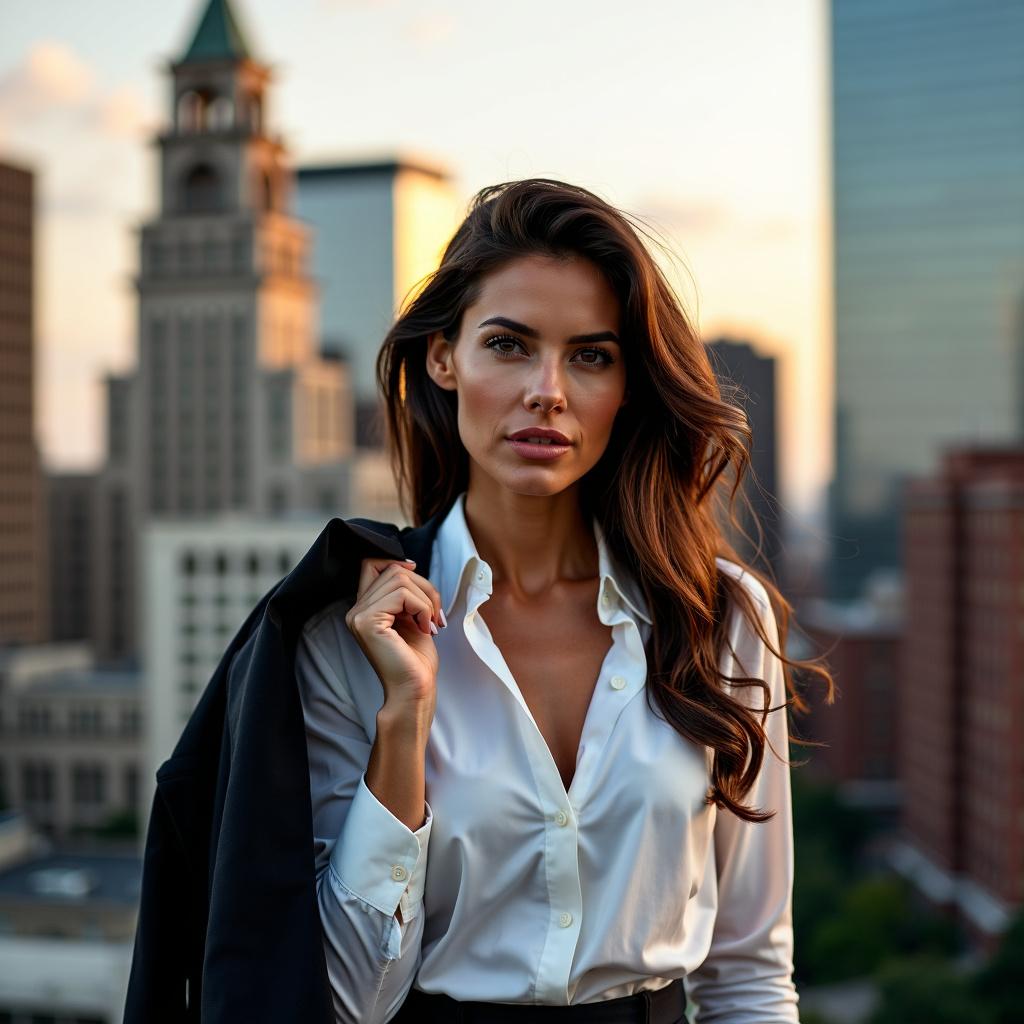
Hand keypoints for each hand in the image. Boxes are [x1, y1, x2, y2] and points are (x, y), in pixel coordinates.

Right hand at [344, 557, 442, 712]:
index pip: (371, 564)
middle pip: (393, 569)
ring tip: (429, 624)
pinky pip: (402, 594)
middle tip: (434, 615)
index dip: (396, 562)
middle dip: (424, 587)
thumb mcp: (411, 616)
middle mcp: (356, 610)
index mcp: (364, 608)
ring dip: (425, 599)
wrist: (414, 690)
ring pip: (400, 578)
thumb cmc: (415, 660)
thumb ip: (404, 592)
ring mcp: (358, 615)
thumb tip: (407, 565)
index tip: (417, 575)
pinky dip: (422, 608)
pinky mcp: (368, 621)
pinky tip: (424, 628)